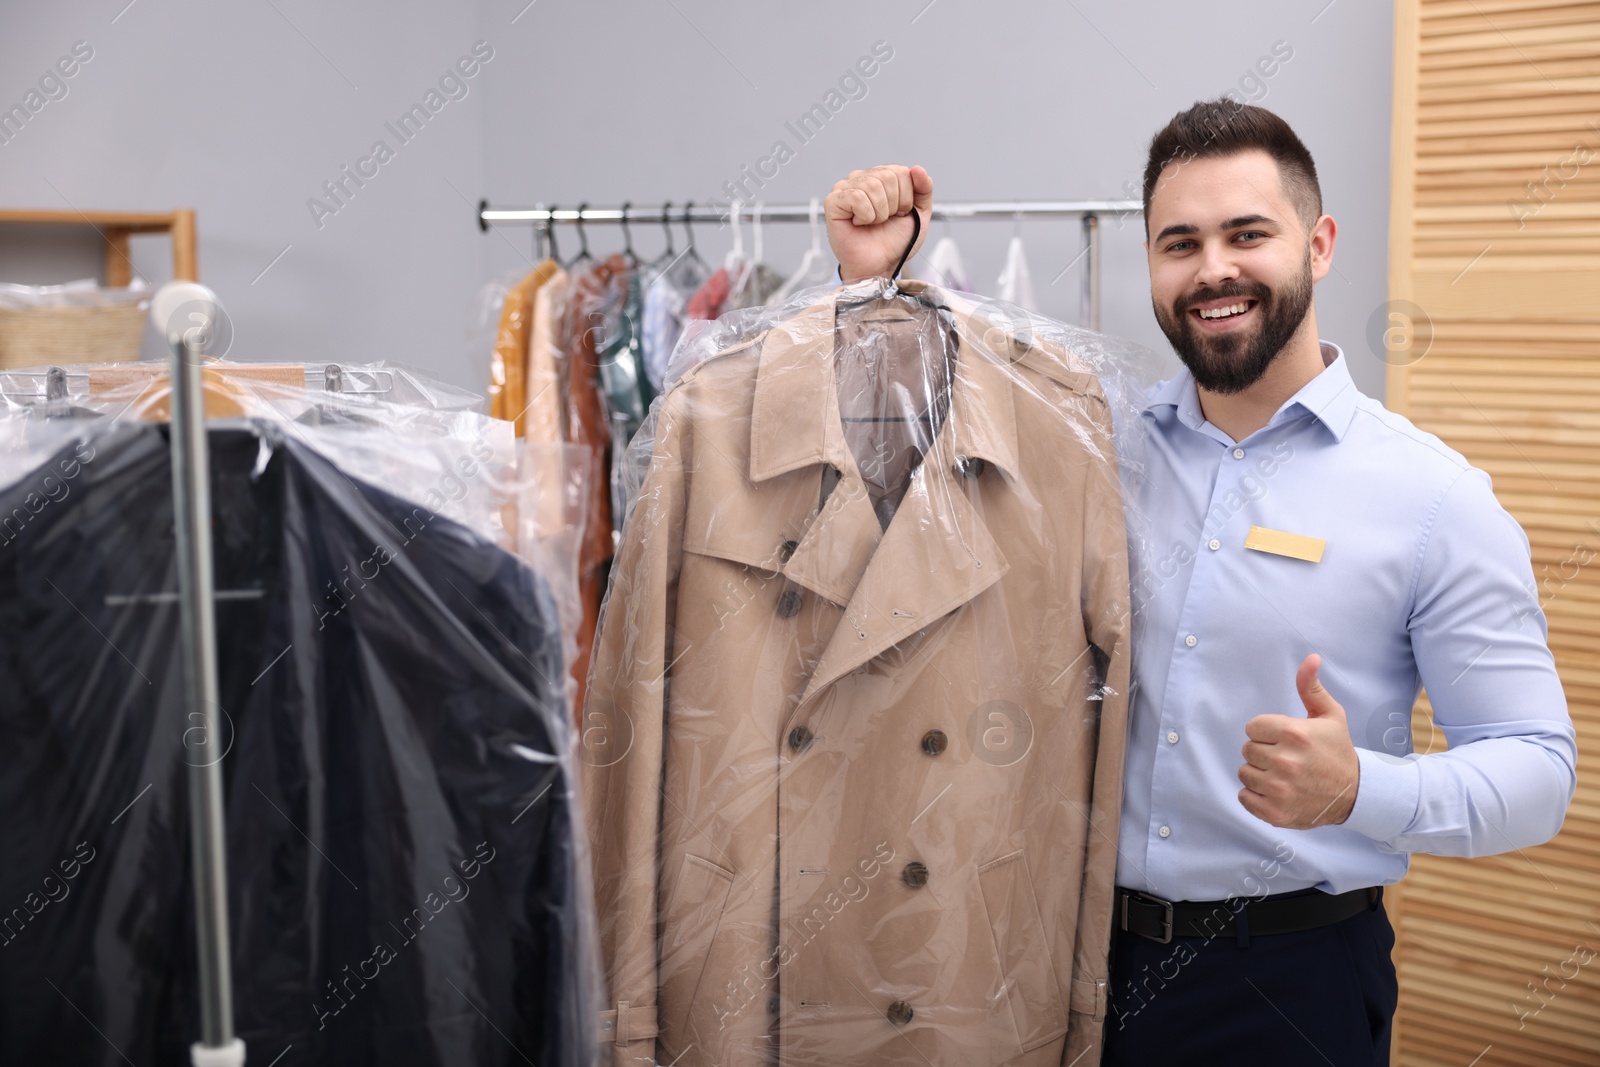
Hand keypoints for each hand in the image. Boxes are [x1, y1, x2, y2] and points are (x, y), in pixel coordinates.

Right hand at [825, 165, 932, 281]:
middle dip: (893, 205)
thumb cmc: (895, 241)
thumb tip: (918, 169)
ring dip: (879, 213)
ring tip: (871, 223)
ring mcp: (845, 188)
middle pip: (888, 177)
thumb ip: (923, 190)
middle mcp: (862, 179)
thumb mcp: (920, 214)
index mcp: (881, 177)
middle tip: (884, 221)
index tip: (898, 214)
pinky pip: (856, 197)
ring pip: (872, 185)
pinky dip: (865, 215)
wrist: (880, 265)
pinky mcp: (833, 202)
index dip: (905, 198)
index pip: (900, 172)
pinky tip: (859, 223)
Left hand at [1237, 654, 1359, 829]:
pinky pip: (1244, 797)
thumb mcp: (1331, 715)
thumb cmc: (1338, 751)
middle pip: (1247, 750)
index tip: (1284, 740)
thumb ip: (1311, 687)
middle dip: (1263, 752)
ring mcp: (1279, 789)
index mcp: (1294, 733)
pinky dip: (1255, 796)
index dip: (1266, 732)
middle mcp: (1285, 761)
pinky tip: (1276, 792)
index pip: (1252, 727)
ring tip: (1282, 775)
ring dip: (1259, 774)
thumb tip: (1310, 658)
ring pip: (1244, 773)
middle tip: (1286, 758)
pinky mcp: (1275, 813)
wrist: (1355, 794)